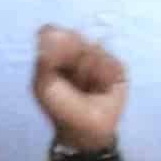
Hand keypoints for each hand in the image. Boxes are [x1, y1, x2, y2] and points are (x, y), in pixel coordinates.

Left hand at [30, 24, 129, 156]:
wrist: (86, 128)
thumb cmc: (61, 107)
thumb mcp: (43, 85)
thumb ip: (44, 59)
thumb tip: (53, 33)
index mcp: (55, 53)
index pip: (53, 31)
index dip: (57, 42)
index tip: (56, 59)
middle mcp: (77, 50)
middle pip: (75, 37)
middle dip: (72, 59)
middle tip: (72, 80)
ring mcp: (99, 57)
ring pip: (94, 49)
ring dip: (88, 72)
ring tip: (86, 88)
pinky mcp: (117, 67)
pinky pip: (111, 62)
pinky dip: (103, 77)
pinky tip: (101, 89)